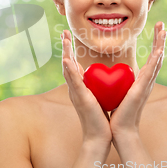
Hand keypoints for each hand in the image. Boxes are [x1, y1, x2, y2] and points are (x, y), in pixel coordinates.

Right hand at [61, 30, 112, 145]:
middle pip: (67, 63)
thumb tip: (102, 75)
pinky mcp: (80, 98)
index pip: (73, 64)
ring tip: (65, 39)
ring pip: (68, 69)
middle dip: (66, 46)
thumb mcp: (98, 97)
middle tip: (64, 31)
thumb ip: (97, 86)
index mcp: (79, 86)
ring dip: (66, 53)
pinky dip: (70, 71)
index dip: (70, 50)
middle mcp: (74, 87)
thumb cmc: (100, 118)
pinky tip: (67, 61)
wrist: (98, 136)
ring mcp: (75, 92)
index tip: (69, 35)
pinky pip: (74, 82)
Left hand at [108, 21, 166, 138]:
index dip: (155, 44)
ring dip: (160, 45)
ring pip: (157, 61)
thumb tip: (113, 72)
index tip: (157, 29)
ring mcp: (146, 85)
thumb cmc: (118, 112)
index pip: (151, 58)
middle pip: (157, 56)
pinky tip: (159, 50)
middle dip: (160, 40)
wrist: (120, 129)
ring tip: (163, 31)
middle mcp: (147, 81)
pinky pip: (150, 72)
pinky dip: (155, 61)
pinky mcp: (142, 90)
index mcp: (142, 80)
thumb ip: (119, 80)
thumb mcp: (119, 91)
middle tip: (163, 25)